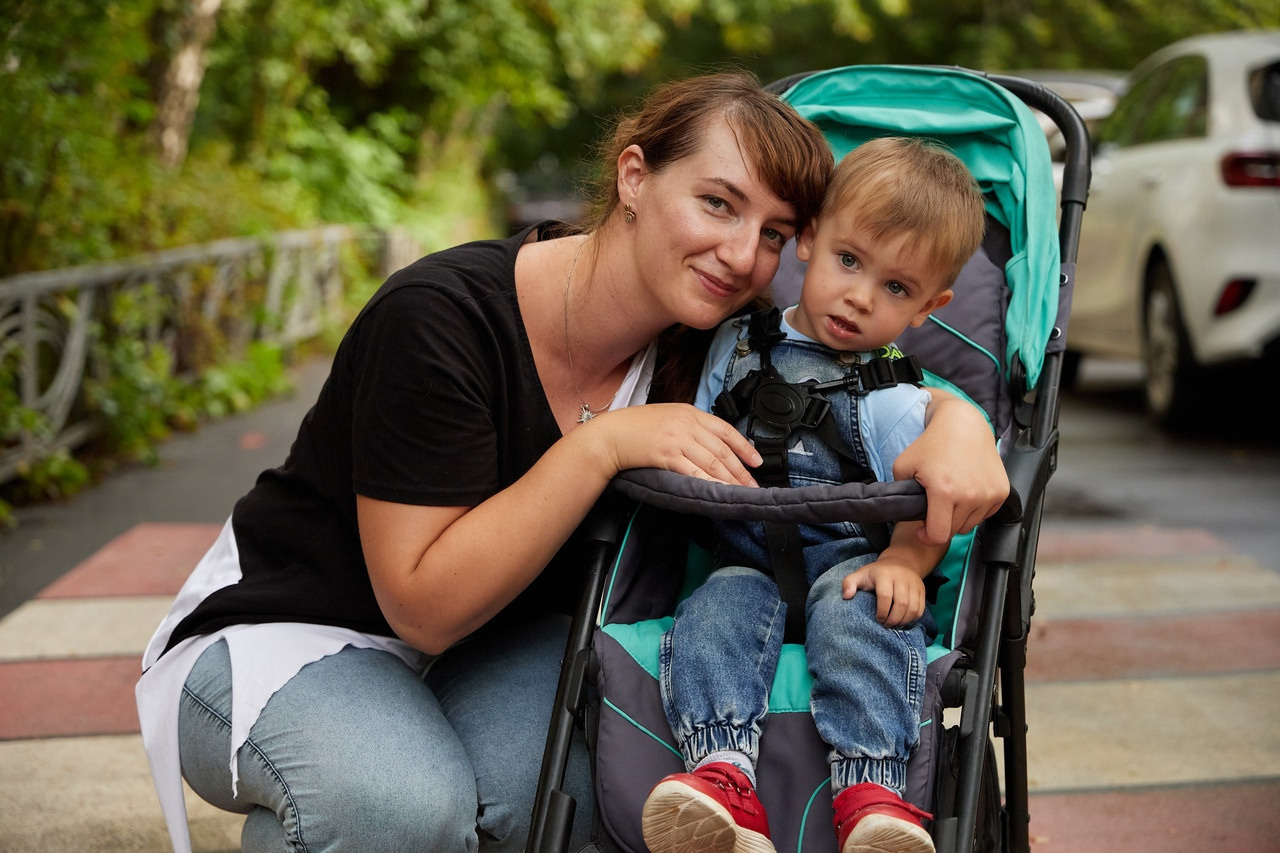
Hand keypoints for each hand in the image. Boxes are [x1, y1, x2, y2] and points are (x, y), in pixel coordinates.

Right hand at [590, 403, 760, 485]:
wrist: (610, 435)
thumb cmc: (635, 427)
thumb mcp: (668, 417)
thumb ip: (689, 426)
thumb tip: (711, 444)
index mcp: (689, 412)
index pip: (726, 430)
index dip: (745, 447)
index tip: (756, 461)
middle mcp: (687, 424)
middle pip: (722, 449)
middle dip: (741, 470)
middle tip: (753, 485)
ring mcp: (677, 439)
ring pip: (712, 462)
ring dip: (729, 480)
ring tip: (740, 493)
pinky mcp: (666, 455)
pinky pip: (693, 471)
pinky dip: (709, 483)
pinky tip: (717, 491)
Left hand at [842, 557, 926, 626]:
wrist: (900, 562)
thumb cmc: (876, 573)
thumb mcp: (861, 574)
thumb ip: (849, 583)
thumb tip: (846, 596)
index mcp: (885, 575)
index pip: (885, 596)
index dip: (881, 611)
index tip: (878, 618)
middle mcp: (902, 578)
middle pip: (901, 603)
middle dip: (893, 618)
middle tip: (886, 625)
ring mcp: (914, 584)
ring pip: (913, 607)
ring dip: (903, 620)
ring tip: (894, 624)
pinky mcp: (922, 590)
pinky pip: (920, 609)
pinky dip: (913, 618)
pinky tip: (903, 620)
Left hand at [893, 392, 1008, 545]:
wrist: (963, 425)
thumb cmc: (932, 444)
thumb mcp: (903, 465)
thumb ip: (900, 492)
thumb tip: (905, 513)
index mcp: (944, 492)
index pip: (939, 535)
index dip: (927, 537)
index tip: (922, 531)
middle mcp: (970, 496)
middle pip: (954, 530)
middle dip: (941, 524)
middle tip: (934, 508)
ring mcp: (989, 494)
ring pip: (970, 524)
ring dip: (958, 517)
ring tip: (950, 498)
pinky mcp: (1002, 491)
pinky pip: (986, 514)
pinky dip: (975, 510)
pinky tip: (966, 492)